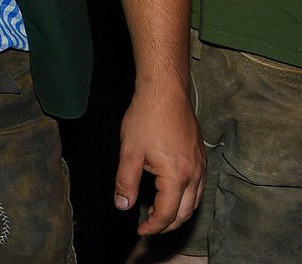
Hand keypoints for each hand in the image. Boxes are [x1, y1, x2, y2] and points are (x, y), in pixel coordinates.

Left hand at [114, 87, 204, 234]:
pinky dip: (187, 198)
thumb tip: (123, 205)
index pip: (167, 214)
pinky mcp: (201, 157)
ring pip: (195, 201)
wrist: (165, 94)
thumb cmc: (146, 119)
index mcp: (176, 177)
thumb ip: (125, 182)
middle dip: (168, 224)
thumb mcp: (129, 152)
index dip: (154, 226)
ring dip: (179, 212)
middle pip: (185, 212)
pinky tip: (173, 193)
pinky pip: (199, 187)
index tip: (141, 230)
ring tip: (159, 214)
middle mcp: (194, 175)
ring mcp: (200, 166)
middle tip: (150, 226)